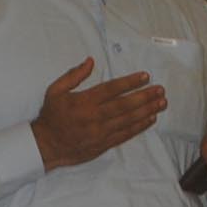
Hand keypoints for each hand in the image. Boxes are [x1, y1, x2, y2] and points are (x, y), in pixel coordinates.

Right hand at [33, 59, 165, 170]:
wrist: (46, 146)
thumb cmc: (51, 116)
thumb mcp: (55, 91)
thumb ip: (73, 75)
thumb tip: (90, 61)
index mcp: (84, 102)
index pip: (112, 89)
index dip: (130, 82)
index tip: (145, 76)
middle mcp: (95, 117)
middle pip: (125, 105)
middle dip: (145, 97)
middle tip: (160, 90)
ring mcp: (100, 133)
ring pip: (128, 120)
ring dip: (147, 111)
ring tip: (161, 103)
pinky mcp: (103, 145)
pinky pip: (125, 135)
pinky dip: (139, 127)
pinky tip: (150, 119)